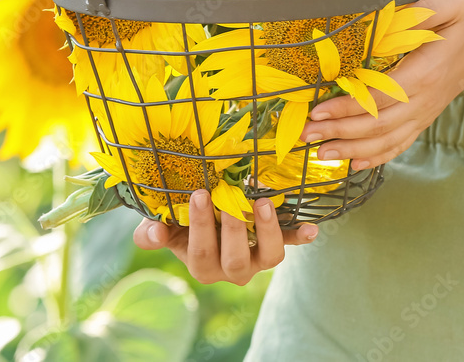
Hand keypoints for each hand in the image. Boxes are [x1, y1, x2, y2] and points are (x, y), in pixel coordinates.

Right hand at [133, 189, 318, 284]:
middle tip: (230, 199)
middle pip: (235, 259)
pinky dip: (300, 237)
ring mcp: (256, 259)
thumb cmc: (180, 225)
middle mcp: (231, 269)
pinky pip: (289, 244)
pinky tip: (311, 230)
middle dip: (233, 228)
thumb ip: (151, 234)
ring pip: (268, 257)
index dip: (201, 226)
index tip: (200, 195)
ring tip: (263, 203)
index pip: (201, 253)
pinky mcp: (274, 245)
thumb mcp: (164, 229)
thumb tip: (154, 233)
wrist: (207, 222)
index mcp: (202, 266)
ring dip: (268, 231)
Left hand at [308, 0, 463, 168]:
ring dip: (352, 149)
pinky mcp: (424, 117)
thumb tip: (386, 14)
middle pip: (379, 124)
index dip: (349, 107)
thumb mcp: (451, 2)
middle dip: (340, 131)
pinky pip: (400, 143)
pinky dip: (377, 157)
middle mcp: (425, 99)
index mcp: (426, 72)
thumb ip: (424, 9)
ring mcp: (425, 112)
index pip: (381, 96)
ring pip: (387, 139)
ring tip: (321, 153)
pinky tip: (354, 163)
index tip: (318, 110)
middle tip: (307, 135)